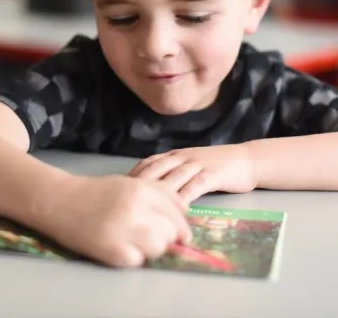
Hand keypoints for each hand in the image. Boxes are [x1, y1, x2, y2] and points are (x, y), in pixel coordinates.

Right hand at [40, 175, 191, 267]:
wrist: (60, 200)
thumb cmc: (96, 192)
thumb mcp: (129, 183)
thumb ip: (158, 193)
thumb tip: (184, 210)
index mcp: (141, 189)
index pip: (177, 212)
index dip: (180, 226)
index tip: (180, 234)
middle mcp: (136, 208)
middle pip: (171, 231)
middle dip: (166, 236)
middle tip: (149, 235)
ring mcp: (124, 229)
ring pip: (158, 247)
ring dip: (151, 248)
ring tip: (134, 241)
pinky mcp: (112, 250)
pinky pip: (137, 260)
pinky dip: (132, 257)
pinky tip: (119, 246)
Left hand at [128, 145, 256, 203]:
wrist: (245, 159)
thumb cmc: (215, 166)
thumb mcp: (188, 165)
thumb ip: (171, 174)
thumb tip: (148, 189)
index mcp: (174, 155)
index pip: (148, 163)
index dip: (133, 176)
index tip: (119, 189)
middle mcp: (182, 158)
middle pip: (155, 169)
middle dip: (138, 184)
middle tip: (126, 200)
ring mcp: (197, 165)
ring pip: (172, 178)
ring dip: (158, 193)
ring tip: (144, 208)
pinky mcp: (212, 174)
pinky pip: (195, 186)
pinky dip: (184, 197)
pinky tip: (176, 209)